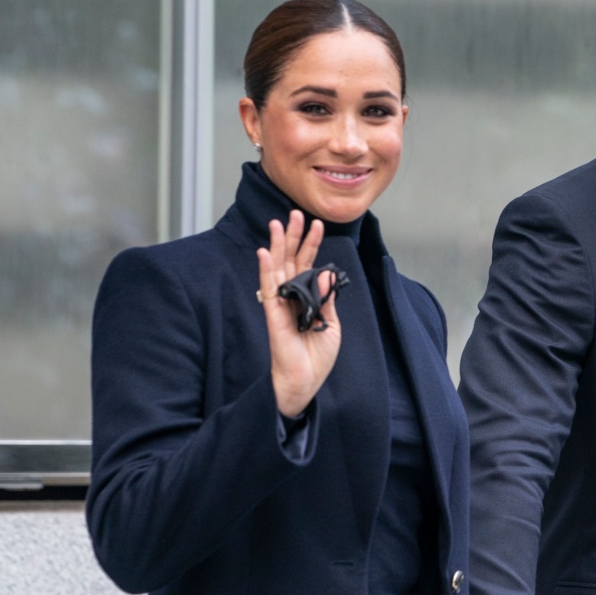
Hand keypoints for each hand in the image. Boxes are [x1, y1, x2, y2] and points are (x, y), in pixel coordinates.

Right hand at [257, 210, 341, 415]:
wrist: (305, 381)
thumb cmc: (317, 356)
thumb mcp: (331, 323)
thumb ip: (327, 297)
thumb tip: (326, 271)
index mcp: (307, 298)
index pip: (308, 264)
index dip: (312, 244)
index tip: (317, 224)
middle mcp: (292, 296)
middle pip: (291, 260)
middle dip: (293, 236)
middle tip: (295, 213)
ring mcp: (281, 304)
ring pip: (278, 268)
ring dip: (278, 245)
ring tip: (278, 223)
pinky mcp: (273, 315)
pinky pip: (268, 289)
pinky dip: (266, 270)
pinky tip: (264, 253)